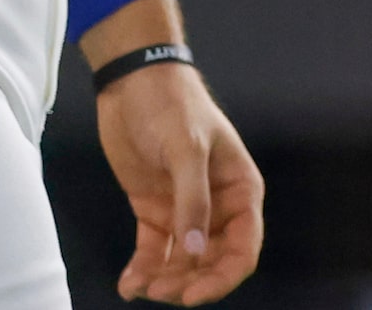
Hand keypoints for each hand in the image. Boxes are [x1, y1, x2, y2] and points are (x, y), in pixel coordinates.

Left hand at [86, 0, 262, 305]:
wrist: (132, 82)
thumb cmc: (172, 105)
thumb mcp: (186, 147)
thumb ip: (192, 200)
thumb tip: (197, 251)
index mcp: (239, 190)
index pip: (243, 248)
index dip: (222, 277)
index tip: (193, 295)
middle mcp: (217, 206)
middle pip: (212, 262)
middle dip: (189, 283)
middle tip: (159, 290)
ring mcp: (185, 210)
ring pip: (183, 263)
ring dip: (165, 282)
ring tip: (140, 287)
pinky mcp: (155, 210)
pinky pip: (154, 252)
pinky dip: (143, 271)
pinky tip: (128, 285)